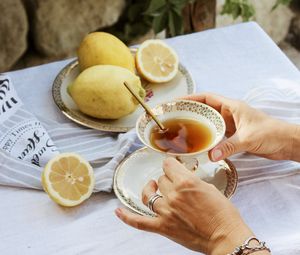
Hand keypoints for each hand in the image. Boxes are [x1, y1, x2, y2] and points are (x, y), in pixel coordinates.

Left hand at [115, 158, 255, 253]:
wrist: (226, 237)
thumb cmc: (222, 214)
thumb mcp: (209, 188)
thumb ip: (190, 180)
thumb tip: (181, 176)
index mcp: (186, 182)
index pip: (168, 165)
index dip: (170, 165)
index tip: (172, 167)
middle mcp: (173, 195)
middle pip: (160, 179)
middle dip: (167, 180)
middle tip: (176, 185)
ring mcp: (166, 212)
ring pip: (150, 194)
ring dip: (153, 190)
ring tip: (154, 188)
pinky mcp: (163, 227)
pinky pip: (140, 222)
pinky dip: (127, 217)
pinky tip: (118, 212)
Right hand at [183, 93, 298, 161]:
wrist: (285, 142)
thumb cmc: (271, 133)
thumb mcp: (248, 138)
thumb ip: (228, 147)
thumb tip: (210, 155)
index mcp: (231, 107)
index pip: (207, 98)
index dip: (191, 98)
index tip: (177, 102)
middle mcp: (229, 113)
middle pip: (204, 109)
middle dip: (189, 111)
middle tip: (174, 117)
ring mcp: (230, 124)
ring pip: (209, 121)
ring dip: (197, 124)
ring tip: (182, 129)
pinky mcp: (233, 134)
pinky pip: (215, 133)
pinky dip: (206, 136)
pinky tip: (198, 142)